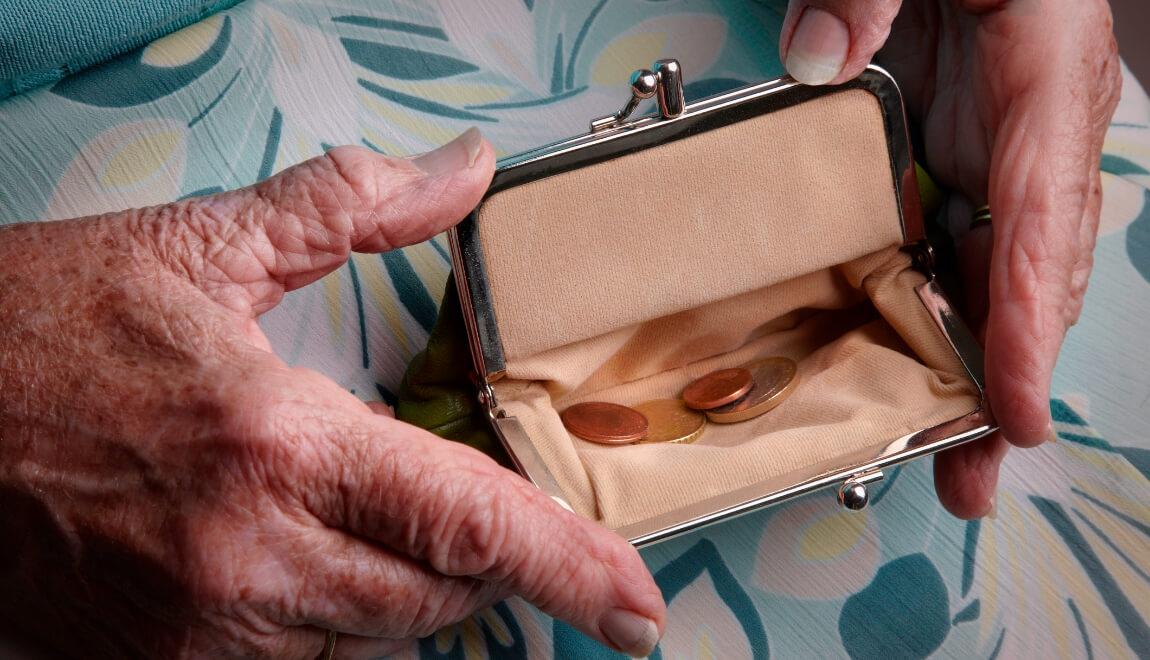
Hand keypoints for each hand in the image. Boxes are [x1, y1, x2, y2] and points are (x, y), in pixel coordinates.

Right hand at [0, 129, 663, 657]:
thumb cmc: (38, 330)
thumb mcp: (200, 248)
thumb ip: (352, 208)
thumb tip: (464, 171)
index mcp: (274, 444)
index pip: (466, 522)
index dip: (569, 567)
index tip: (636, 606)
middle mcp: (246, 556)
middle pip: (435, 597)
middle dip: (476, 560)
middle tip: (466, 502)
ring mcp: (197, 627)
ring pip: (369, 639)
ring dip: (398, 585)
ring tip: (358, 513)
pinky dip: (326, 617)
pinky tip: (293, 555)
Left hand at [779, 0, 1120, 516]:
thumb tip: (817, 63)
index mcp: (1046, 78)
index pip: (1042, 220)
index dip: (1027, 326)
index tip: (1009, 410)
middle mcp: (1032, 132)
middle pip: (1028, 276)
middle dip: (1003, 383)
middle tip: (969, 477)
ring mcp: (995, 151)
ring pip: (991, 277)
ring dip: (970, 368)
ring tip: (946, 458)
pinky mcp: (955, 156)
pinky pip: (952, 248)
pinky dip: (935, 314)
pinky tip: (908, 369)